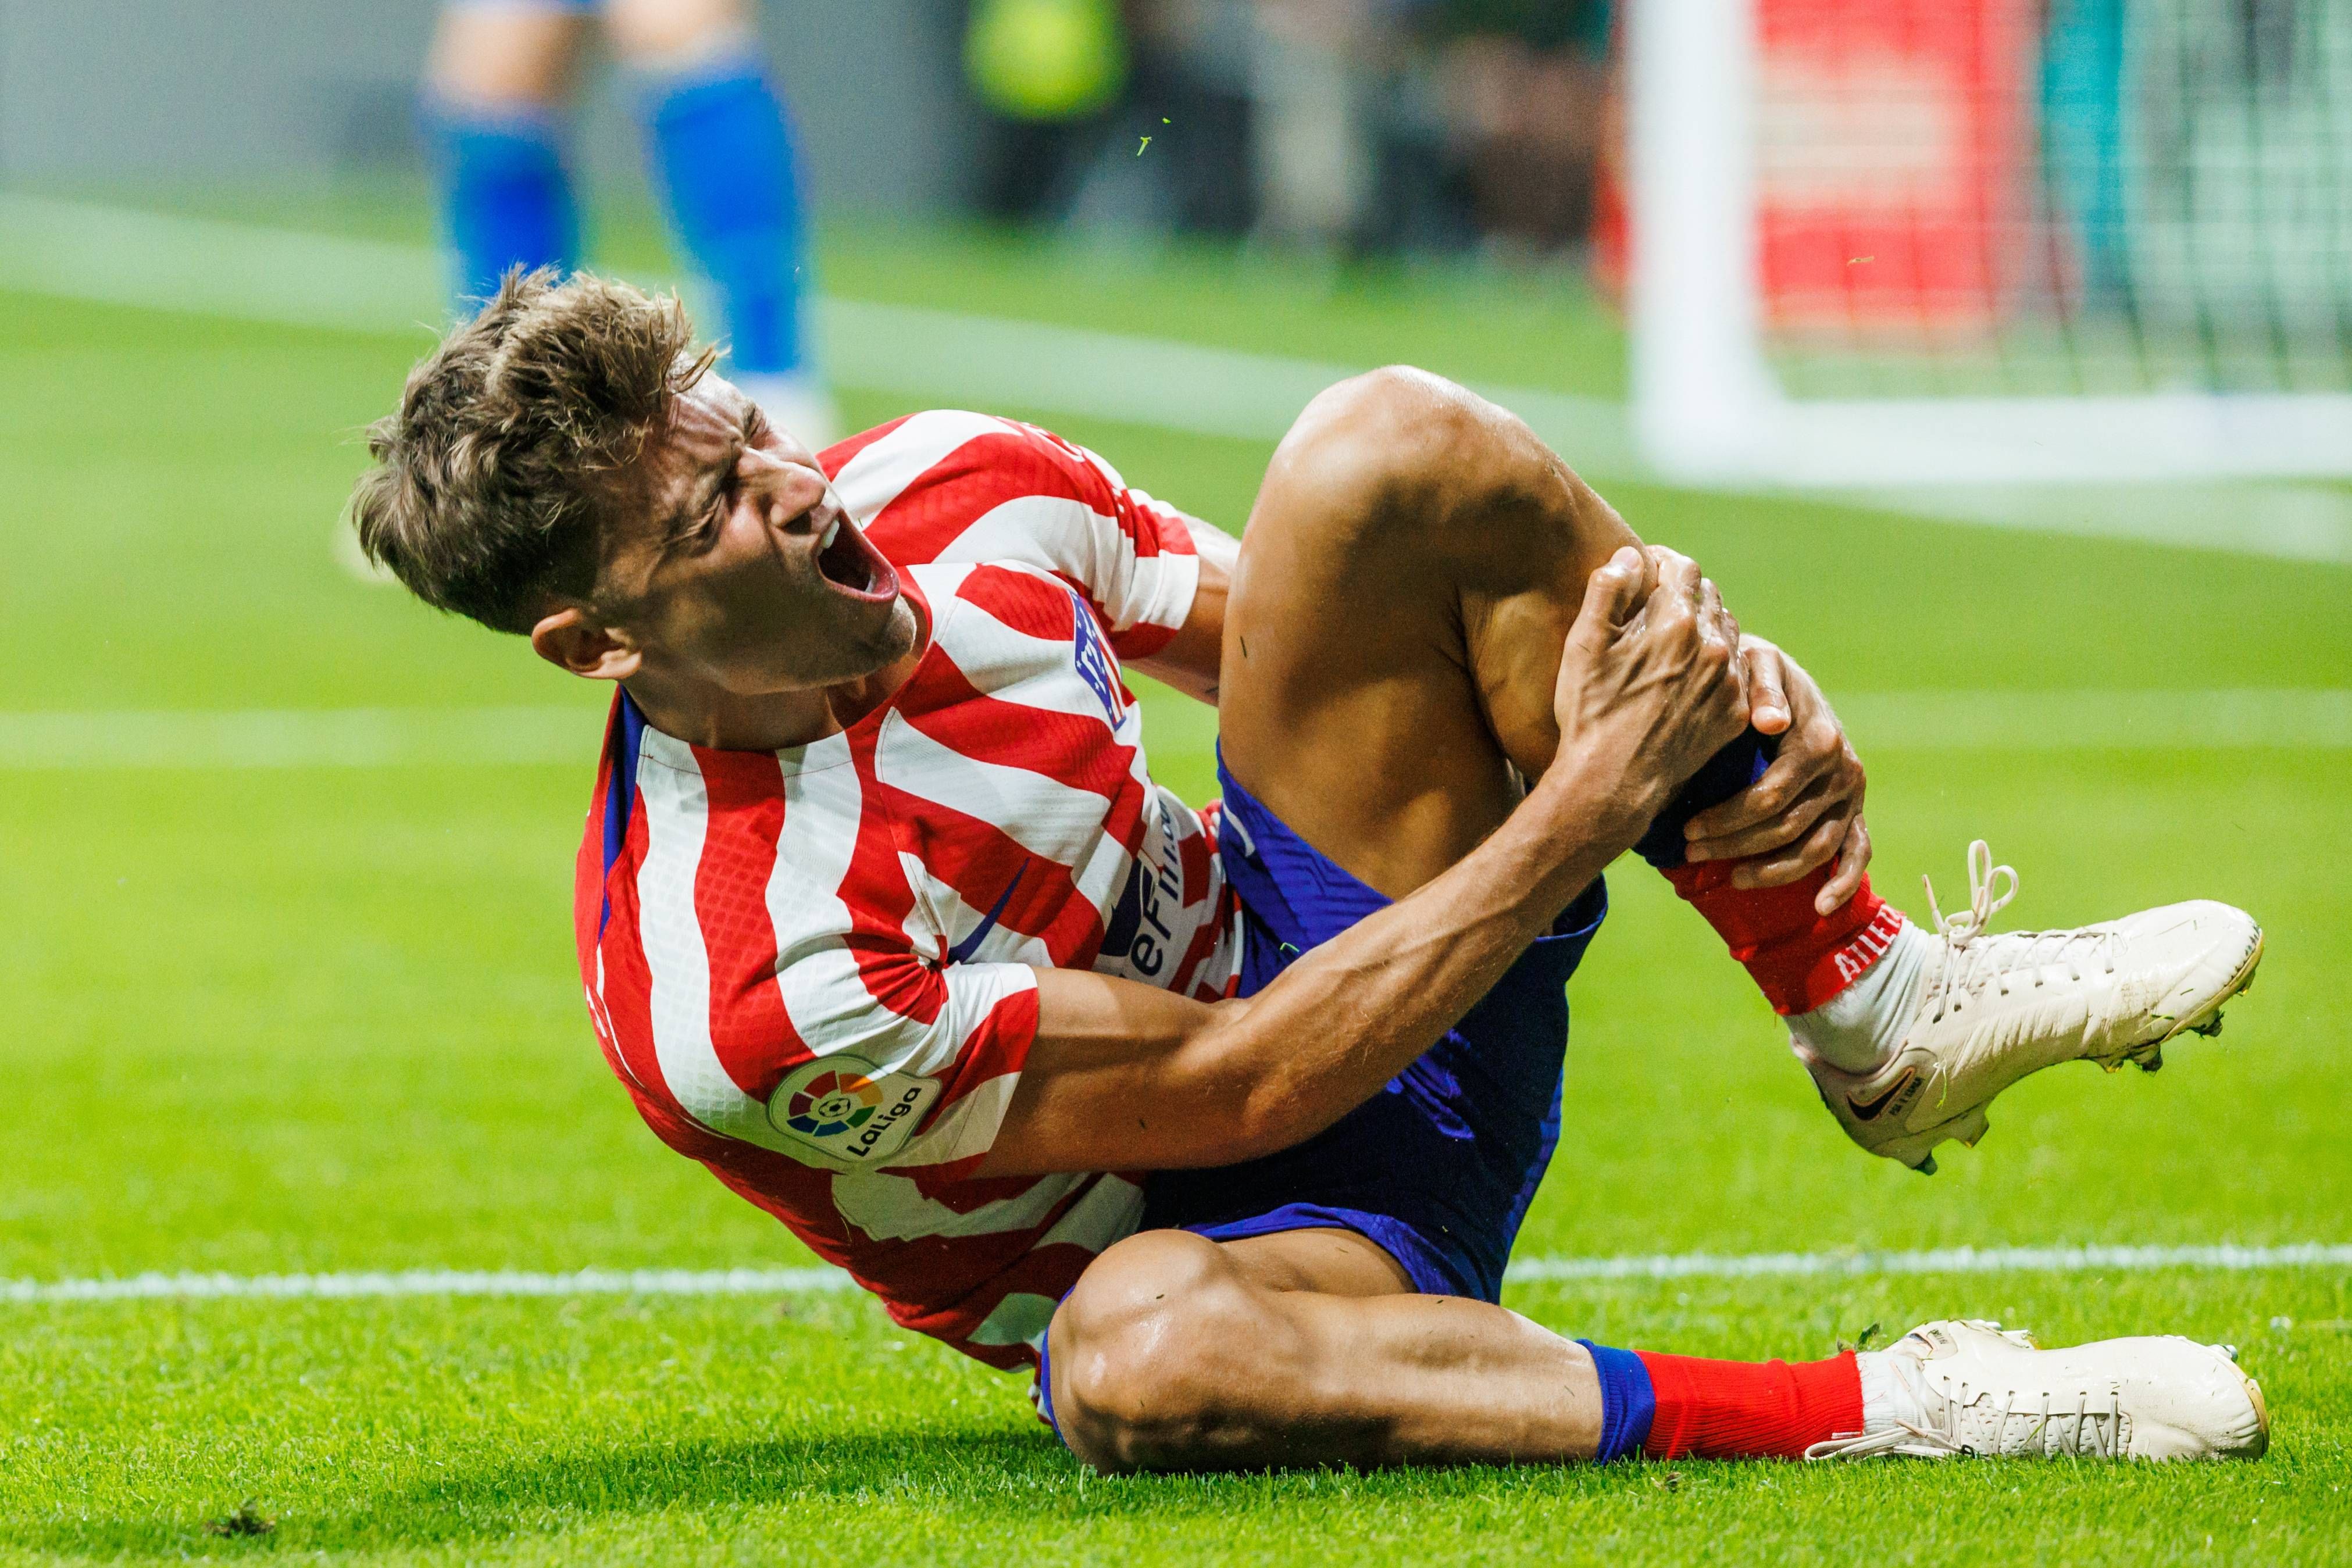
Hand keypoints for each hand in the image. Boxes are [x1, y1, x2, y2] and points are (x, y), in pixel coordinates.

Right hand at [1546, 546, 1750, 834]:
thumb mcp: (1583, 645)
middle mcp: (1713, 646)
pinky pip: (1737, 671)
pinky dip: (1718, 664)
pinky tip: (1690, 676)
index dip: (1661, 563)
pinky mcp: (1736, 713)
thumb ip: (1607, 589)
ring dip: (1703, 626)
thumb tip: (1631, 555)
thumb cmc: (1590, 713)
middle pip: (1709, 595)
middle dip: (1682, 593)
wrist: (1612, 783)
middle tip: (1654, 607)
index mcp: (1675, 622)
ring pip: (1727, 630)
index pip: (1683, 567)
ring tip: (1672, 641)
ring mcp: (1729, 682)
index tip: (1643, 572)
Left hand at [1683, 636, 1870, 913]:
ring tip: (1731, 878)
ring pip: (1816, 849)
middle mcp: (1842, 770)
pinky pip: (1858, 851)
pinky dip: (1844, 882)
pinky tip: (1820, 907)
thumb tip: (1771, 722)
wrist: (1781, 676)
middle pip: (1787, 827)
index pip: (1770, 795)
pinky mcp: (1854, 810)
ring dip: (1773, 871)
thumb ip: (1761, 687)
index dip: (1727, 819)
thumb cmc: (1754, 671)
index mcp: (1819, 739)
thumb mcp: (1756, 662)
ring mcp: (1850, 794)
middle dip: (1735, 845)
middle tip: (1690, 852)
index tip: (1686, 829)